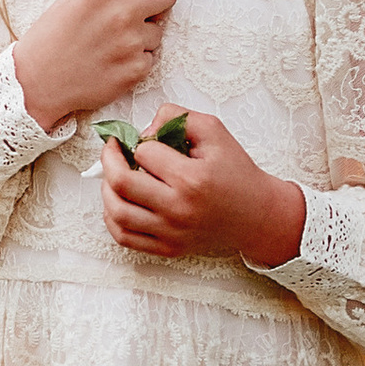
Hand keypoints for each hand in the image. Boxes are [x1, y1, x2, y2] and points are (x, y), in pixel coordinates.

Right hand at [11, 0, 195, 131]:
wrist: (36, 84)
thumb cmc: (48, 40)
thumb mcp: (70, 1)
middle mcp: (120, 14)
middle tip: (142, 9)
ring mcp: (131, 43)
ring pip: (159, 30)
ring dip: (143, 34)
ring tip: (114, 45)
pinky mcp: (136, 70)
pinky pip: (151, 56)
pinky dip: (137, 58)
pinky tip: (113, 63)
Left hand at [100, 108, 307, 267]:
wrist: (257, 215)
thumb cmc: (236, 172)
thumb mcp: (215, 131)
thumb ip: (178, 117)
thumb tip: (144, 131)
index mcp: (191, 179)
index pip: (144, 153)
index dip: (141, 141)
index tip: (147, 140)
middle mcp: (178, 209)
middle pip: (121, 184)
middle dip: (109, 160)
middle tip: (113, 150)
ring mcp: (171, 232)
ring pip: (117, 213)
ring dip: (107, 189)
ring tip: (113, 175)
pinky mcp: (168, 248)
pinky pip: (124, 237)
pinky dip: (112, 218)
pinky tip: (118, 202)